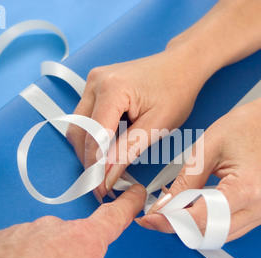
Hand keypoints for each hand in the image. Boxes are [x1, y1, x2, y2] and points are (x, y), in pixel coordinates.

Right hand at [66, 48, 207, 201]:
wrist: (182, 65)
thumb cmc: (176, 91)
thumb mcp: (157, 126)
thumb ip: (128, 151)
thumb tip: (106, 176)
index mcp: (112, 88)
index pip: (94, 137)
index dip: (95, 167)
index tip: (101, 189)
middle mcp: (96, 81)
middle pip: (80, 132)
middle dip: (89, 160)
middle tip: (102, 182)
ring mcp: (93, 81)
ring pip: (79, 126)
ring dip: (90, 149)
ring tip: (106, 167)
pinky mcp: (96, 86)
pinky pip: (86, 117)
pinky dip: (95, 136)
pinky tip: (110, 147)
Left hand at [136, 95, 260, 241]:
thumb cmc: (247, 127)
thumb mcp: (206, 148)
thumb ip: (185, 182)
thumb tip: (165, 206)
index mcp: (248, 187)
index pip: (203, 218)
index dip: (172, 221)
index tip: (151, 219)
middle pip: (210, 233)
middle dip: (180, 226)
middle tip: (158, 213)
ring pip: (219, 235)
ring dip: (194, 225)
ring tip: (177, 205)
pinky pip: (230, 228)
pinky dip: (208, 221)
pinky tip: (195, 205)